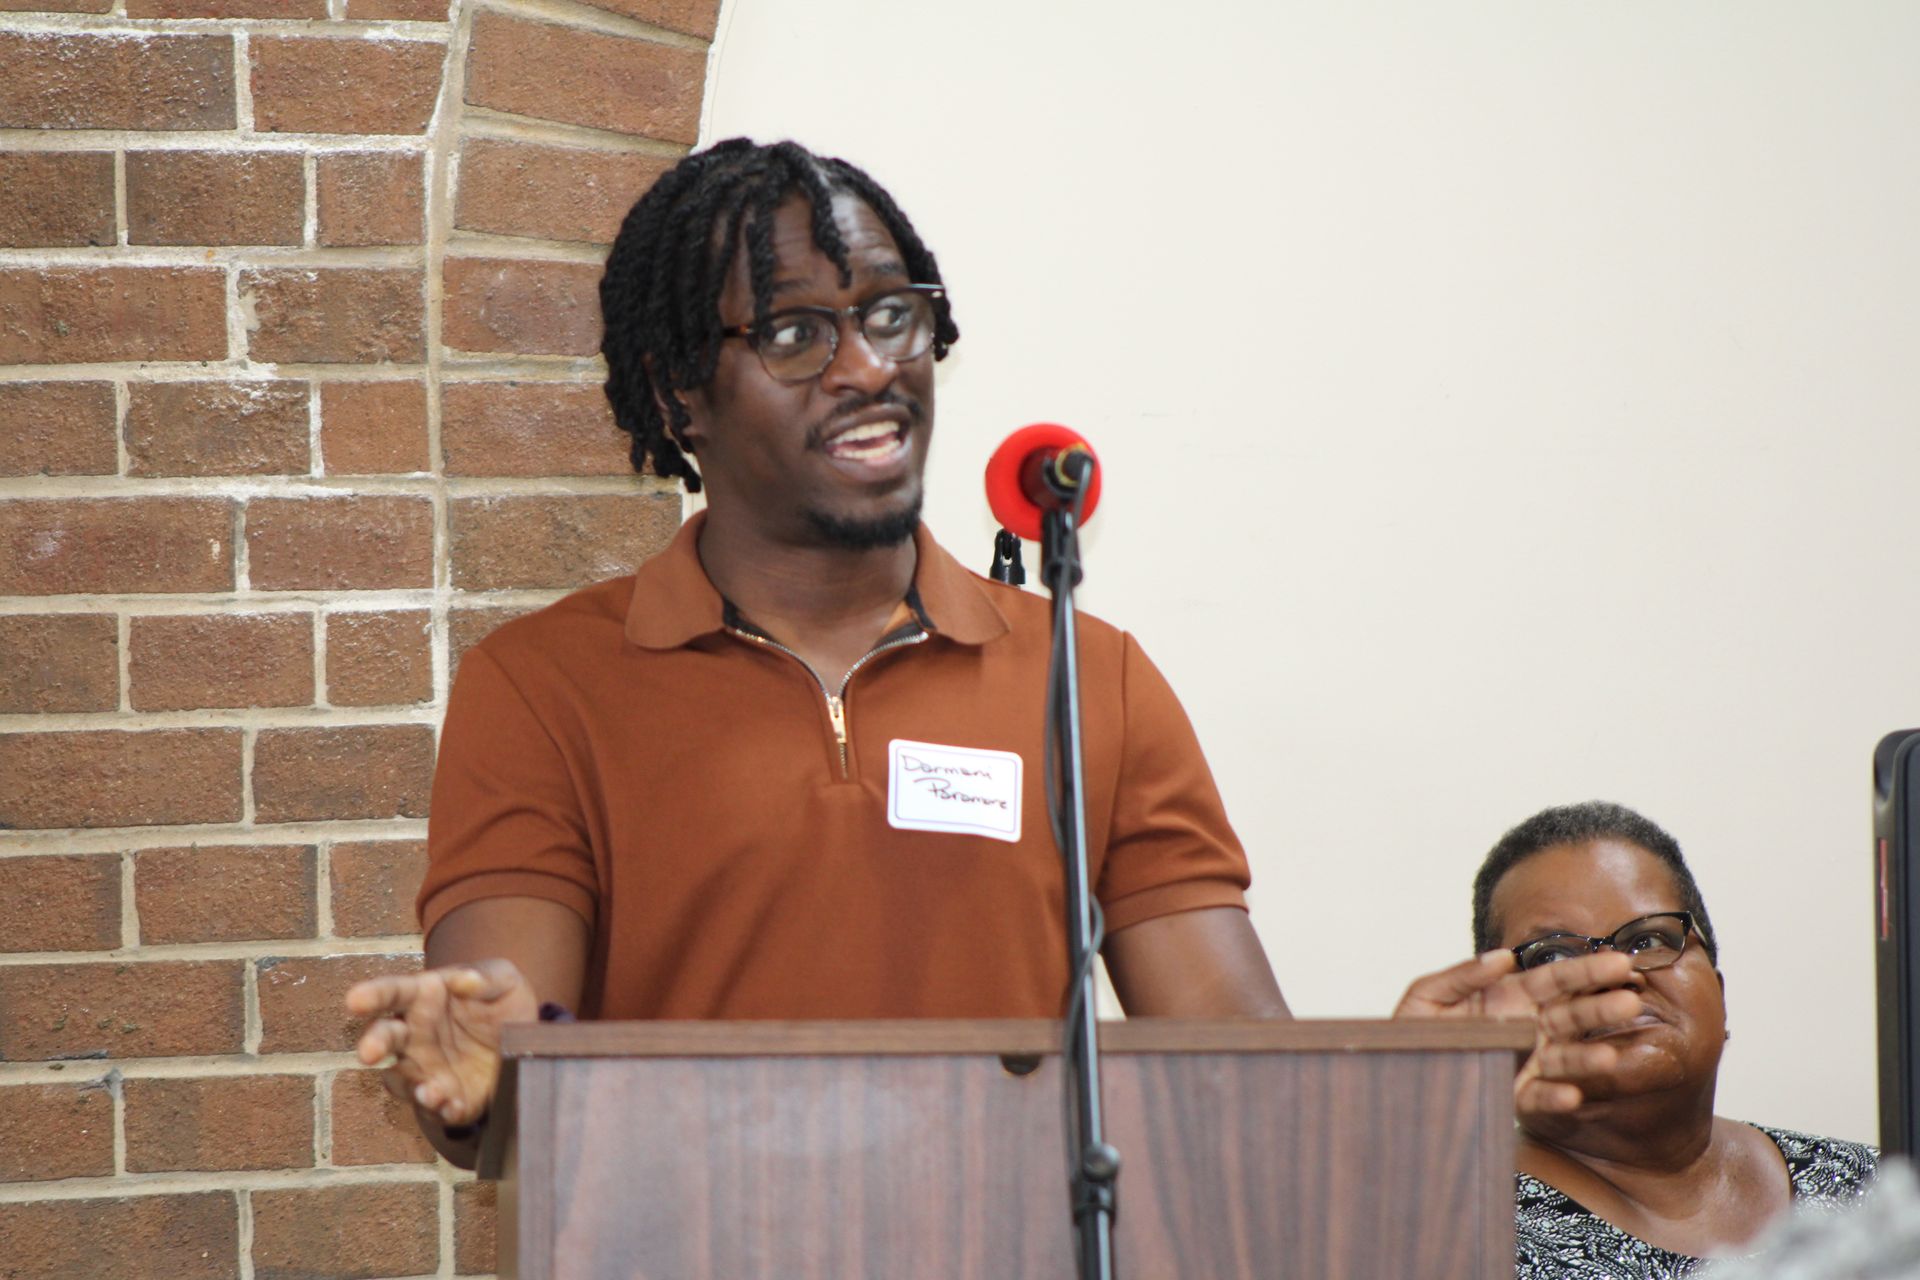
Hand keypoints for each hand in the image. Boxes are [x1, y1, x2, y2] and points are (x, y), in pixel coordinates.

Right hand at [346, 957, 537, 1126]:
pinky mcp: (445, 1097)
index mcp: (424, 996)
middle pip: (385, 1037)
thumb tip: (466, 980)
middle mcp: (415, 1034)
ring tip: (429, 1090)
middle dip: (374, 1044)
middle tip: (368, 1053)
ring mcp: (425, 1068)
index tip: (354, 1000)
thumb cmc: (501, 1001)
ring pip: (402, 1080)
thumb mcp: (503, 980)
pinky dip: (440, 1110)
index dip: (373, 995)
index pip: (394, 992)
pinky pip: (434, 1108)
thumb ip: (485, 978)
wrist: (526, 1041)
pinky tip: (451, 1106)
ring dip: (410, 1086)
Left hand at [1394, 949, 1640, 1116]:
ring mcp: (1524, 1062)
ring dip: (1588, 1058)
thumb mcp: (1427, 996)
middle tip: (1632, 1001)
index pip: (1556, 979)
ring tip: (1611, 1057)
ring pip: (1565, 1058)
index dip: (1587, 970)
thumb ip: (1463, 975)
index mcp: (1508, 996)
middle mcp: (1525, 1027)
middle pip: (1571, 1015)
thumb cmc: (1410, 1032)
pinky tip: (1572, 1096)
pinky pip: (1539, 1097)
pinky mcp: (1512, 1095)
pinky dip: (1556, 1096)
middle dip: (1601, 1009)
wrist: (1393, 1074)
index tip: (1620, 961)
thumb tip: (1502, 956)